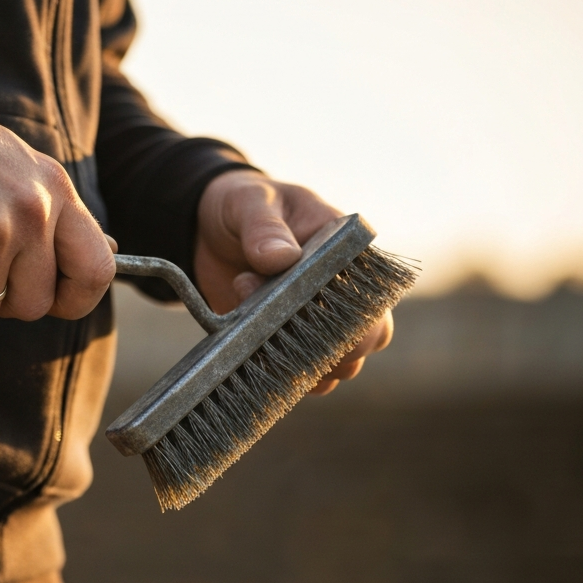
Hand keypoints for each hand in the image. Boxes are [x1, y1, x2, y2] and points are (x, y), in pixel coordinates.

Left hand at [195, 170, 392, 394]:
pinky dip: (282, 378)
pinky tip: (252, 359)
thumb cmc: (243, 205)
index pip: (375, 297)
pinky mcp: (286, 342)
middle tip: (272, 320)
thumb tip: (281, 258)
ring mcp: (315, 321)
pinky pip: (302, 378)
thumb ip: (264, 228)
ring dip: (299, 362)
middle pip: (366, 341)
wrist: (208, 228)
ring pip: (339, 367)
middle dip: (325, 345)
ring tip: (254, 329)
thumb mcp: (251, 204)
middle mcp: (341, 292)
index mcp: (346, 253)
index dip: (354, 317)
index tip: (306, 311)